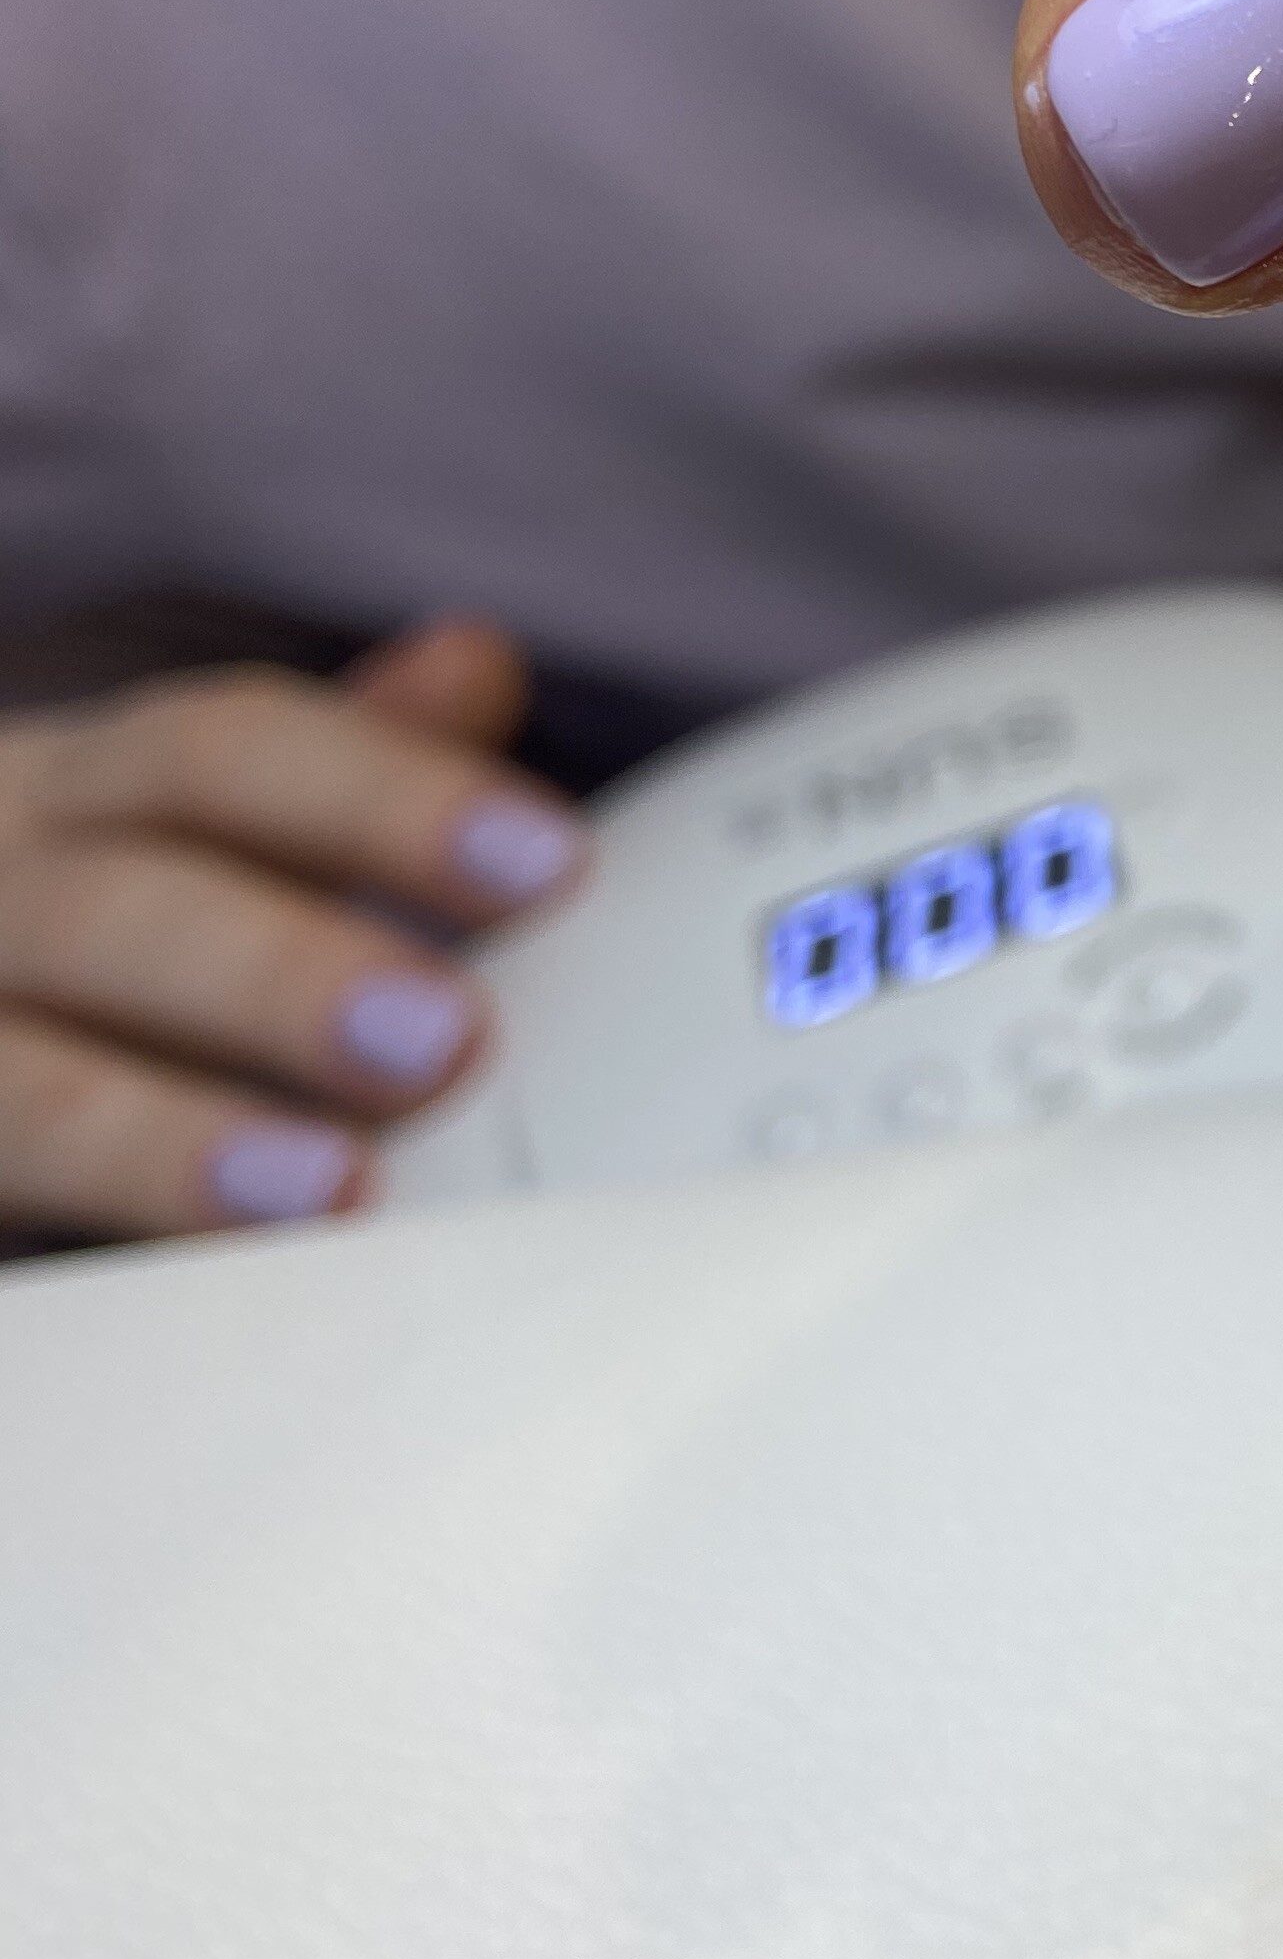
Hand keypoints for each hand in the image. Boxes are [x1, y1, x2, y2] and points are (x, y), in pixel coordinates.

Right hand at [0, 621, 582, 1240]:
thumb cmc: (77, 956)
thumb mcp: (175, 844)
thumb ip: (326, 780)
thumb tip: (477, 660)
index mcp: (67, 792)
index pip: (219, 751)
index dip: (385, 799)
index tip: (554, 863)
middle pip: (119, 909)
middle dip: (282, 972)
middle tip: (450, 1040)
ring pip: (24, 1088)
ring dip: (169, 1139)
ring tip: (334, 1191)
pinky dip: (95, 1223)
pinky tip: (179, 1298)